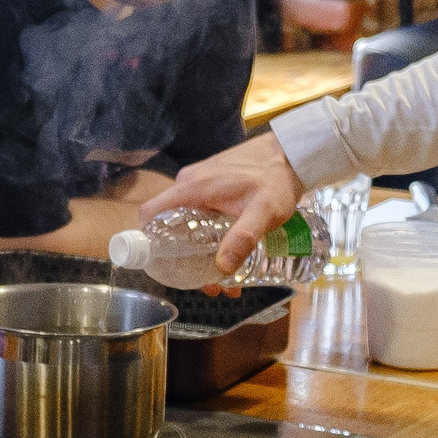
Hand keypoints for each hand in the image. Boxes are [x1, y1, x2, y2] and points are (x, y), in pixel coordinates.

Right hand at [142, 135, 306, 273]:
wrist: (292, 154)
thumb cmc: (277, 178)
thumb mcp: (264, 212)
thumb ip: (243, 238)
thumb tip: (222, 267)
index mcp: (192, 188)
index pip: (150, 213)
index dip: (146, 240)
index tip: (161, 266)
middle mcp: (189, 183)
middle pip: (169, 224)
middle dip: (183, 259)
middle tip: (209, 284)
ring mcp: (200, 183)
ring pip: (186, 221)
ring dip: (198, 250)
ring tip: (226, 278)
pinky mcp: (212, 184)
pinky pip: (199, 212)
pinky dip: (206, 235)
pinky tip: (229, 252)